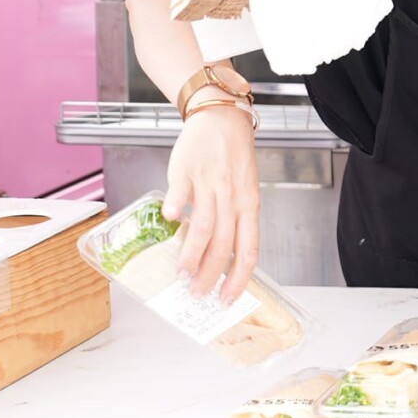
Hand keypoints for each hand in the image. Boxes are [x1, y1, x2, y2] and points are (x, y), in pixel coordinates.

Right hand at [167, 104, 259, 298]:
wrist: (221, 119)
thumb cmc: (232, 160)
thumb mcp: (243, 192)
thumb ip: (234, 222)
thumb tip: (220, 258)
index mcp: (249, 206)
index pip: (249, 250)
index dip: (239, 277)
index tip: (228, 298)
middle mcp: (232, 198)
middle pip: (224, 244)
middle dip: (209, 274)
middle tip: (195, 292)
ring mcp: (210, 184)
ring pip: (203, 226)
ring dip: (190, 254)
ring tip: (180, 273)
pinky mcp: (187, 171)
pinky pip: (182, 191)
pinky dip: (175, 206)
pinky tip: (168, 219)